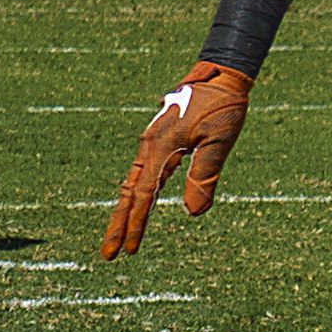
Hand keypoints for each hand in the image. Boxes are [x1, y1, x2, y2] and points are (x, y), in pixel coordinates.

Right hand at [100, 66, 253, 260]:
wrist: (220, 75)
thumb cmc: (223, 106)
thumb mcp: (219, 141)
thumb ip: (205, 175)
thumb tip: (194, 214)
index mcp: (160, 148)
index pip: (143, 195)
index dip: (136, 224)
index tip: (129, 250)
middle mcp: (150, 147)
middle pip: (129, 194)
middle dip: (120, 225)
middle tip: (108, 255)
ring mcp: (152, 144)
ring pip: (133, 184)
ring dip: (126, 212)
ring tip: (119, 239)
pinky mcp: (160, 142)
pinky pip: (143, 174)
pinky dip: (137, 194)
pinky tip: (139, 207)